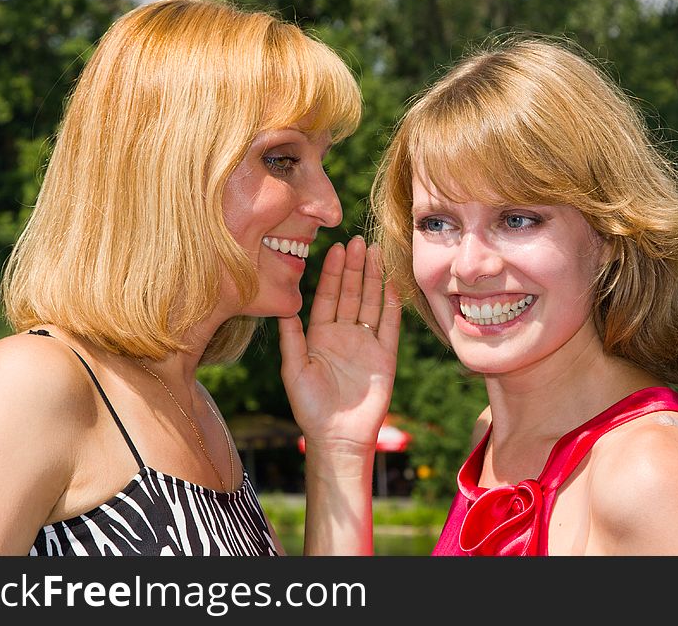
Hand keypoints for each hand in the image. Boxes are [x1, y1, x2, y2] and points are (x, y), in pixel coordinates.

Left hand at [278, 236, 400, 454]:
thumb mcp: (294, 370)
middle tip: (358, 241)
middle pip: (350, 293)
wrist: (338, 437)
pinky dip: (392, 305)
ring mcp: (365, 343)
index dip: (332, 272)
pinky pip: (389, 325)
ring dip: (373, 278)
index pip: (327, 295)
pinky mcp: (385, 356)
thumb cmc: (310, 408)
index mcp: (320, 335)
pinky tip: (393, 284)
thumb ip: (291, 339)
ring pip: (370, 302)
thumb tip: (284, 307)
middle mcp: (343, 334)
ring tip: (376, 252)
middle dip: (354, 267)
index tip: (335, 248)